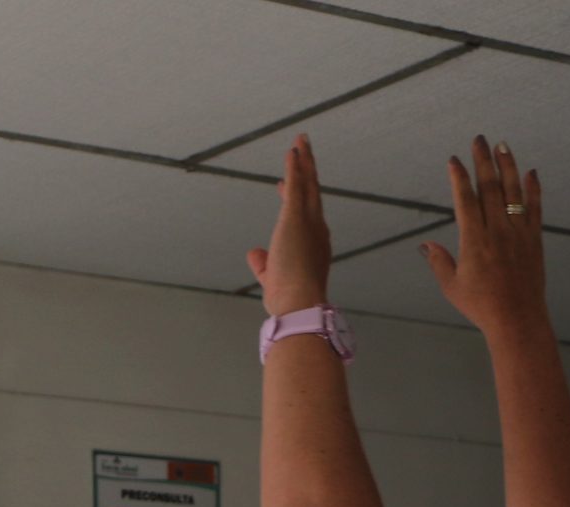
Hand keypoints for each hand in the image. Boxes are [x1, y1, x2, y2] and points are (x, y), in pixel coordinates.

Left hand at [247, 134, 331, 317]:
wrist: (299, 303)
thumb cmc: (289, 298)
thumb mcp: (271, 277)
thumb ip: (263, 264)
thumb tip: (254, 252)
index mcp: (313, 243)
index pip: (304, 214)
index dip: (295, 196)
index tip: (284, 184)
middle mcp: (316, 228)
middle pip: (312, 191)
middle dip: (308, 169)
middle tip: (303, 149)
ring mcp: (308, 221)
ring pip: (307, 183)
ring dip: (303, 160)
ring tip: (300, 141)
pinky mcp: (295, 218)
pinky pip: (296, 186)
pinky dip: (294, 167)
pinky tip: (292, 151)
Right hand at [424, 136, 547, 337]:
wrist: (517, 318)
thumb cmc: (480, 305)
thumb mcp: (451, 286)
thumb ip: (439, 261)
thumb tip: (426, 244)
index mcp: (473, 242)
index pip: (466, 201)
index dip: (460, 178)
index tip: (454, 160)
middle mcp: (497, 232)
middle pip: (489, 188)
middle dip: (483, 161)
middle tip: (479, 140)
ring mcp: (518, 233)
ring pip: (512, 192)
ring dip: (507, 166)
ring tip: (502, 146)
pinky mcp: (534, 239)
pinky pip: (534, 208)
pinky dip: (533, 189)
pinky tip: (530, 172)